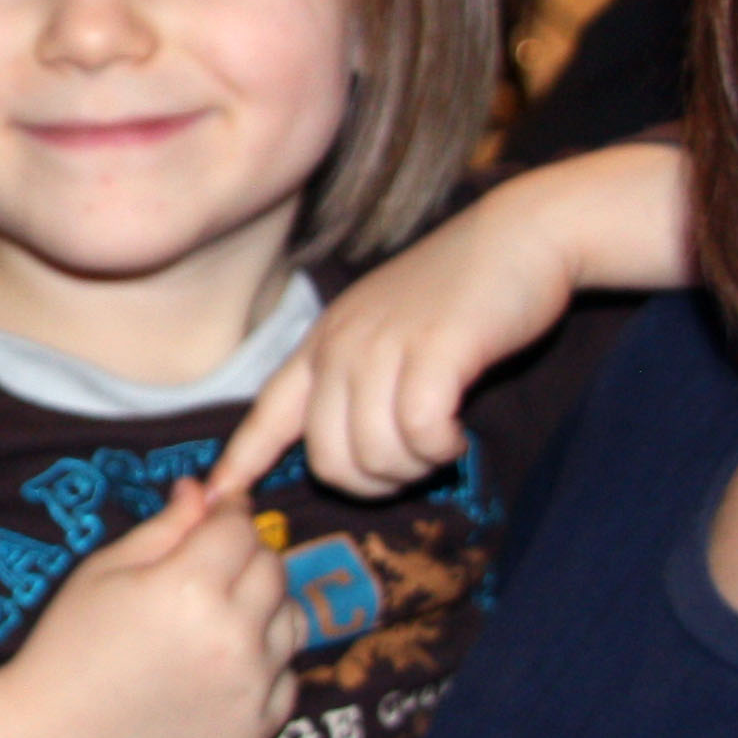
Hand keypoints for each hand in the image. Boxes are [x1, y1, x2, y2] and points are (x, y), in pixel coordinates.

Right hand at [3, 477, 307, 737]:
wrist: (58, 736)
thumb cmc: (71, 644)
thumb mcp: (106, 569)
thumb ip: (165, 527)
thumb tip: (203, 490)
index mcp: (191, 588)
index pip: (241, 528)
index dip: (227, 515)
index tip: (214, 518)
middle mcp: (232, 637)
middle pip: (274, 569)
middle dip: (246, 558)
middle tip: (208, 572)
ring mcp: (250, 687)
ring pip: (292, 620)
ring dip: (264, 610)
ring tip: (217, 621)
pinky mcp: (255, 728)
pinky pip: (287, 677)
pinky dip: (266, 665)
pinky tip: (222, 667)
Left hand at [214, 139, 690, 497]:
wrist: (520, 236)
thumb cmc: (457, 294)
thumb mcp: (386, 330)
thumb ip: (357, 380)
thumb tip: (341, 451)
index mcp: (322, 343)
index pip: (266, 414)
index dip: (240, 462)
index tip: (218, 501)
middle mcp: (342, 345)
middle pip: (327, 459)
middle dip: (371, 483)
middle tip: (413, 465)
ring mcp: (385, 345)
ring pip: (373, 453)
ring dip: (412, 468)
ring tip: (439, 445)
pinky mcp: (435, 349)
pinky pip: (420, 432)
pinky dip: (440, 449)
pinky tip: (457, 436)